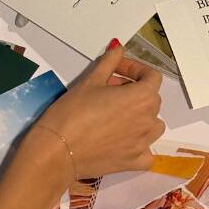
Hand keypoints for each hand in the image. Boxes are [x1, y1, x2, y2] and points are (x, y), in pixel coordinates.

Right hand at [29, 41, 165, 184]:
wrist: (56, 151)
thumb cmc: (72, 112)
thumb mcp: (90, 81)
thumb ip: (109, 62)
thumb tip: (118, 47)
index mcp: (143, 97)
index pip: (152, 77)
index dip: (135, 69)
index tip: (117, 70)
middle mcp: (149, 120)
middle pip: (151, 99)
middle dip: (133, 90)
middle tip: (108, 90)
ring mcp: (144, 143)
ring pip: (152, 124)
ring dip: (140, 116)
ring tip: (116, 115)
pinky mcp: (135, 162)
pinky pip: (147, 152)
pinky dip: (139, 145)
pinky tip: (122, 141)